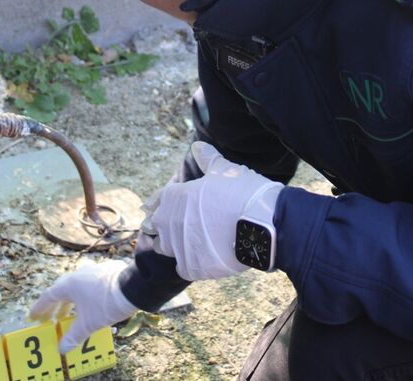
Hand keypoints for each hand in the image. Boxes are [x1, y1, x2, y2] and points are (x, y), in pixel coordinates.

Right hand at [28, 259, 136, 352]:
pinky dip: (85, 295)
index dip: (40, 308)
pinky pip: (90, 284)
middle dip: (55, 306)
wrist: (134, 286)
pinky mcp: (107, 271)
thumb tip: (62, 349)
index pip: (49, 296)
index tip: (33, 317)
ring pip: (77, 286)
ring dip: (71, 301)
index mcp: (70, 284)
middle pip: (62, 290)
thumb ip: (74, 336)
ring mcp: (94, 270)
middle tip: (50, 318)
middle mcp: (79, 274)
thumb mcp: (89, 324)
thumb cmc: (106, 304)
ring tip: (70, 314)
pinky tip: (90, 304)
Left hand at [147, 141, 283, 280]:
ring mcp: (179, 246)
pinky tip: (200, 258)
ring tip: (184, 241)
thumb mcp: (224, 170)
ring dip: (171, 244)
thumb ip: (207, 159)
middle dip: (161, 225)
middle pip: (156, 226)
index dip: (155, 203)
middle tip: (170, 225)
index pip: (156, 200)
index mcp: (175, 197)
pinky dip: (190, 262)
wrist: (262, 223)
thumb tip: (197, 145)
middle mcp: (170, 222)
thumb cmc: (242, 192)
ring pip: (165, 247)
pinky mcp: (191, 267)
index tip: (149, 208)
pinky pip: (183, 266)